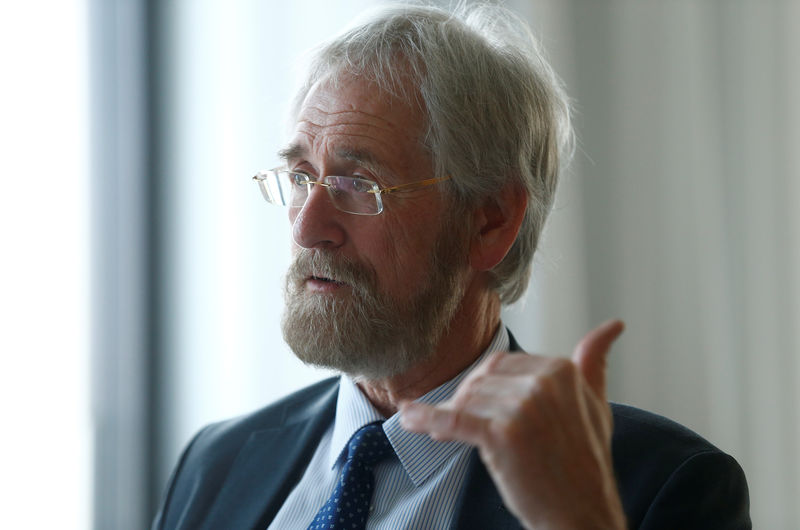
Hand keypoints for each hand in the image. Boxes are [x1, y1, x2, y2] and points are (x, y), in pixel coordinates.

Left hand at [400, 320, 626, 529]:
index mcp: (561, 369)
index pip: (501, 365)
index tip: (474, 408)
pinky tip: (407, 417)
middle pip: (480, 380)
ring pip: (466, 401)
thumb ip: (594, 363)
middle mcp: (543, 383)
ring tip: (446, 437)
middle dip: (465, 402)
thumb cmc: (585, 461)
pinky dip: (426, 419)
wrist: (582, 514)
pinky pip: (453, 421)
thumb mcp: (597, 404)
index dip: (482, 388)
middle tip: (457, 427)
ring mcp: (522, 407)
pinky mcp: (501, 435)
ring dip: (449, 419)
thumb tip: (613, 325)